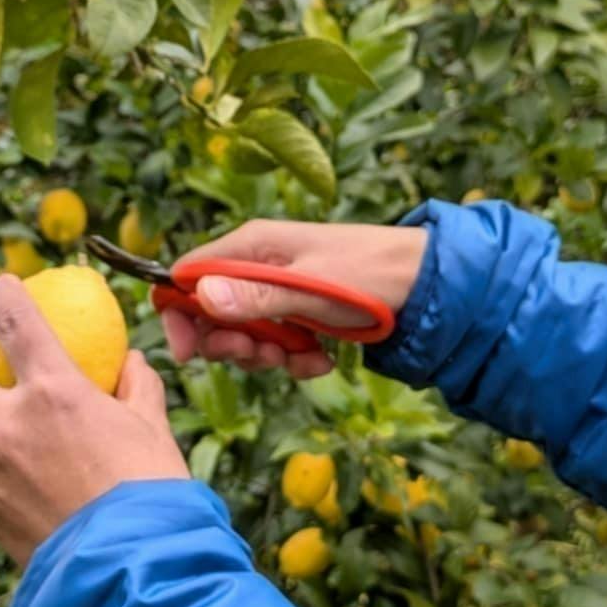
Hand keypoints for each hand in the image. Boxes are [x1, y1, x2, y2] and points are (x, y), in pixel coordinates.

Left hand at [0, 274, 190, 565]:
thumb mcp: (153, 431)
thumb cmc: (154, 496)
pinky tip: (8, 473)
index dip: (4, 295)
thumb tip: (130, 363)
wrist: (131, 575)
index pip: (15, 323)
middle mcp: (8, 428)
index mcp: (54, 394)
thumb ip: (136, 388)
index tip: (2, 286)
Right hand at [161, 219, 427, 378]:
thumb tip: (201, 296)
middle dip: (232, 343)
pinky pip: (278, 346)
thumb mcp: (310, 288)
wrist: (426, 285)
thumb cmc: (369, 274)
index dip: (180, 314)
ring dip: (267, 355)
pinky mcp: (299, 315)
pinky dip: (296, 360)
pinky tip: (322, 359)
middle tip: (263, 354)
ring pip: (245, 335)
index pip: (187, 275)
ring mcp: (279, 292)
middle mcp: (259, 266)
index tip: (191, 353)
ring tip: (301, 355)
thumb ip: (256, 296)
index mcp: (251, 246)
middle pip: (212, 313)